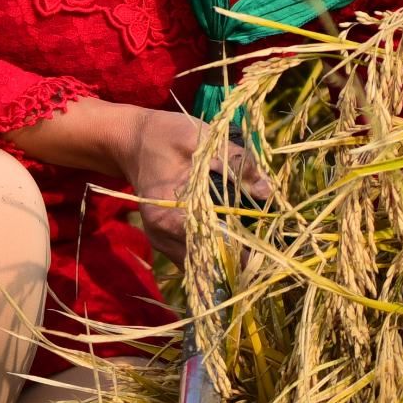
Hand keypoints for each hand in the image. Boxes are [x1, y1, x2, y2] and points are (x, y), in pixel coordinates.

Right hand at [1, 97, 273, 265]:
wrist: (132, 141)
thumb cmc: (165, 136)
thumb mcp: (201, 138)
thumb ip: (235, 162)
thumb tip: (266, 192)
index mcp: (169, 213)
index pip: (210, 244)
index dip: (240, 249)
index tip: (266, 249)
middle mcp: (162, 237)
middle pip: (208, 263)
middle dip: (239, 259)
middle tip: (269, 252)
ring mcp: (162, 243)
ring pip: (202, 267)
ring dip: (228, 260)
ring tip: (257, 250)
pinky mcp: (166, 243)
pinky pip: (195, 259)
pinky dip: (215, 255)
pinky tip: (236, 244)